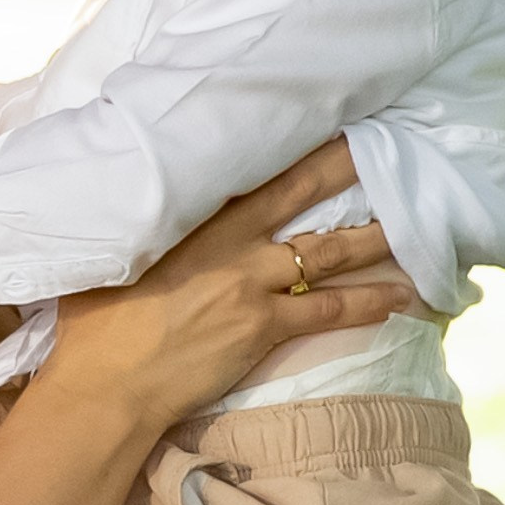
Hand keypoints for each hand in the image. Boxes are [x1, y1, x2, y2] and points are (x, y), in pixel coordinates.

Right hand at [39, 141, 415, 433]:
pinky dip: (368, 302)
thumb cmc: (93, 327)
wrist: (104, 385)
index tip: (323, 119)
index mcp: (191, 219)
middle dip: (346, 166)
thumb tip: (129, 203)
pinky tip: (401, 296)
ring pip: (326, 251)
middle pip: (300, 192)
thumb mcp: (111, 258)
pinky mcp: (262, 328)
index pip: (251, 170)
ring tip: (411, 222)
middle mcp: (229, 242)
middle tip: (387, 143)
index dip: (290, 145)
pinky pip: (329, 311)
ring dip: (372, 238)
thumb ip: (138, 228)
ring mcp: (250, 283)